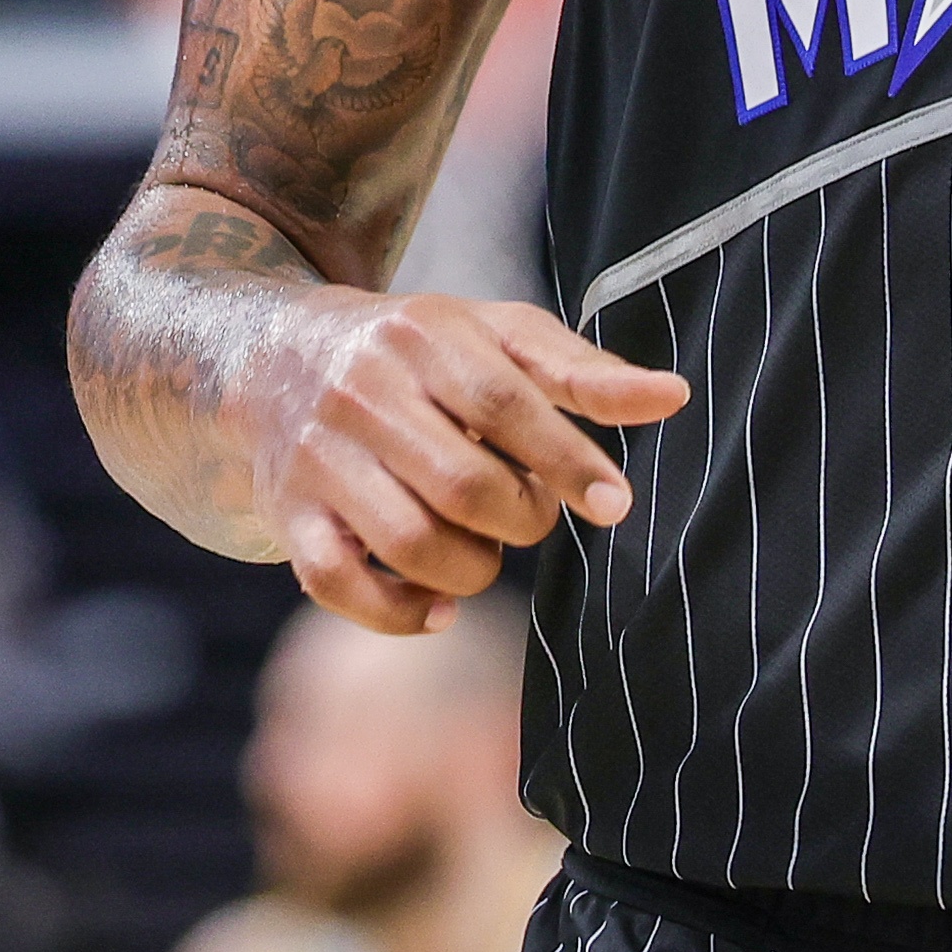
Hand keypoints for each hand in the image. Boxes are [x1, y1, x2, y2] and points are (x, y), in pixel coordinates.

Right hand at [251, 293, 691, 632]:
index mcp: (424, 338)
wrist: (278, 357)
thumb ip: (583, 371)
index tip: (614, 502)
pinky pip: (341, 585)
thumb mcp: (498, 338)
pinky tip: (440, 607)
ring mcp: (320, 458)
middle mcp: (364, 394)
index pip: (505, 404)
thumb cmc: (420, 353)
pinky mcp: (289, 516)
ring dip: (471, 570)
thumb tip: (673, 397)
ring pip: (409, 543)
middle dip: (520, 519)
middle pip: (463, 484)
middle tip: (529, 515)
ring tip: (484, 551)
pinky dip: (401, 614)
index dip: (567, 460)